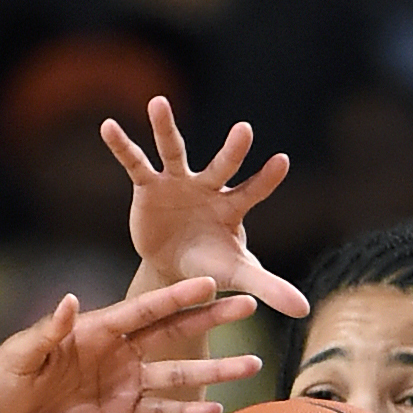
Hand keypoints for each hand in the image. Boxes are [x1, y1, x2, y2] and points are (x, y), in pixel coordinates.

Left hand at [0, 277, 261, 412]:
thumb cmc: (0, 385)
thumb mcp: (19, 356)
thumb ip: (47, 331)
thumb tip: (69, 300)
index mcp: (96, 329)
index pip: (144, 309)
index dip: (177, 297)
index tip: (210, 282)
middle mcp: (118, 352)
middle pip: (173, 332)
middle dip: (210, 320)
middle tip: (248, 306)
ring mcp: (124, 384)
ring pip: (178, 373)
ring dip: (214, 369)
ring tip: (251, 364)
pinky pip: (162, 412)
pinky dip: (189, 410)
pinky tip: (217, 407)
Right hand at [103, 98, 307, 317]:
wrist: (175, 267)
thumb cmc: (214, 265)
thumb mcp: (239, 276)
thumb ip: (270, 287)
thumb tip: (305, 310)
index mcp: (232, 208)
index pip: (253, 191)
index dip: (266, 179)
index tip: (282, 161)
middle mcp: (208, 188)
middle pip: (222, 166)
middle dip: (232, 150)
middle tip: (246, 129)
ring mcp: (178, 183)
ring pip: (174, 151)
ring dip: (165, 127)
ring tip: (158, 102)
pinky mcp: (149, 187)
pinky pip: (135, 163)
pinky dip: (122, 146)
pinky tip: (108, 127)